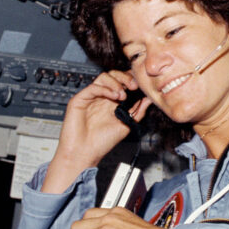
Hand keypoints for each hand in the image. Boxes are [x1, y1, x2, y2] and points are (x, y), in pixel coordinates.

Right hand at [42, 70, 151, 193]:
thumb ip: (138, 111)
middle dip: (125, 77)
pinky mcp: (79, 99)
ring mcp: (90, 97)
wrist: (84, 154)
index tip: (141, 85)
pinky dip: (105, 88)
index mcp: (111, 101)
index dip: (131, 80)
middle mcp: (101, 97)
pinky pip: (93, 87)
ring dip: (116, 82)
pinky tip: (114, 97)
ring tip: (122, 95)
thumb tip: (149, 99)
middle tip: (133, 86)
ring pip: (103, 77)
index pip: (121, 82)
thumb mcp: (126, 125)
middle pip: (113, 75)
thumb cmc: (101, 142)